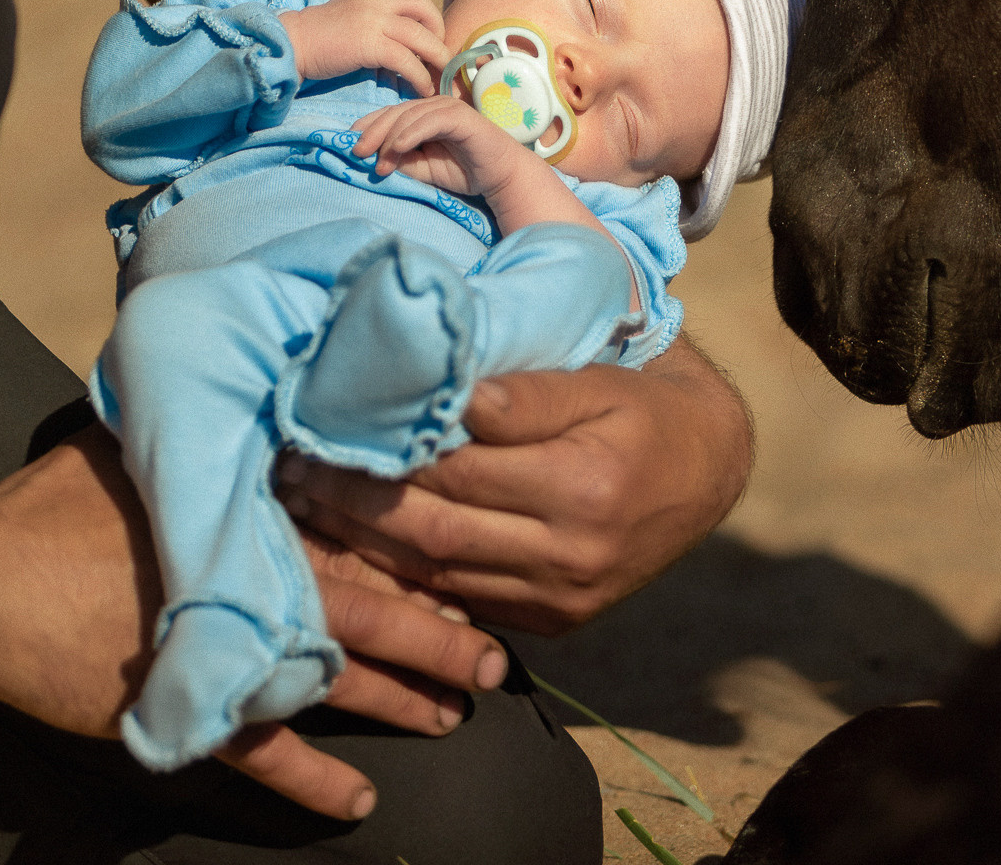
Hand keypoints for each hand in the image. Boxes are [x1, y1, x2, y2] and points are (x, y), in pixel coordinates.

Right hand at [0, 427, 507, 819]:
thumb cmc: (53, 507)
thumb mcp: (136, 443)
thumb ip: (197, 433)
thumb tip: (223, 391)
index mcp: (255, 512)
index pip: (360, 532)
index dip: (418, 550)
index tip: (470, 559)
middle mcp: (261, 579)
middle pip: (376, 607)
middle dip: (441, 632)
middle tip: (497, 656)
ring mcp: (234, 649)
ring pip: (343, 681)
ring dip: (404, 700)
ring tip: (455, 715)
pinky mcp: (197, 705)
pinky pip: (271, 754)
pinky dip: (315, 781)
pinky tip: (357, 801)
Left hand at [274, 342, 753, 632]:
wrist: (710, 469)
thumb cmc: (640, 402)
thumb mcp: (595, 377)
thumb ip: (525, 391)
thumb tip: (446, 391)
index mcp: (585, 483)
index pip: (458, 466)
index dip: (387, 446)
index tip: (325, 419)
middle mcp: (573, 551)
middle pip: (435, 529)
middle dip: (355, 501)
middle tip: (291, 466)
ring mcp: (563, 597)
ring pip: (438, 576)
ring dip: (363, 545)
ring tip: (304, 504)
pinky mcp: (556, 622)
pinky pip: (462, 606)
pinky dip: (403, 580)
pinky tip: (354, 548)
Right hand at [280, 0, 447, 96]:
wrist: (289, 44)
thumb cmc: (315, 39)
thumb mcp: (349, 20)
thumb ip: (372, 23)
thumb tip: (394, 41)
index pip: (416, 0)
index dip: (433, 21)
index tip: (435, 42)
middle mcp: (377, 3)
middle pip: (425, 13)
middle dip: (441, 39)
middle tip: (444, 62)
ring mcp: (373, 22)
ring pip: (421, 37)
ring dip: (437, 60)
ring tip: (440, 80)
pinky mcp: (368, 45)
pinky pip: (406, 61)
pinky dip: (419, 77)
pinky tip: (421, 90)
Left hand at [350, 94, 544, 201]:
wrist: (500, 176)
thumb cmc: (464, 171)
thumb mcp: (423, 169)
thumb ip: (402, 161)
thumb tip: (374, 159)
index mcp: (423, 115)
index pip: (389, 114)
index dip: (369, 128)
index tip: (351, 145)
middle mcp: (433, 106)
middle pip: (394, 112)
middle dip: (373, 132)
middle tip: (357, 153)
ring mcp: (447, 108)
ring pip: (409, 116)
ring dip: (390, 139)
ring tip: (379, 162)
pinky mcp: (460, 116)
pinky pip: (430, 121)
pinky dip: (411, 133)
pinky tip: (398, 147)